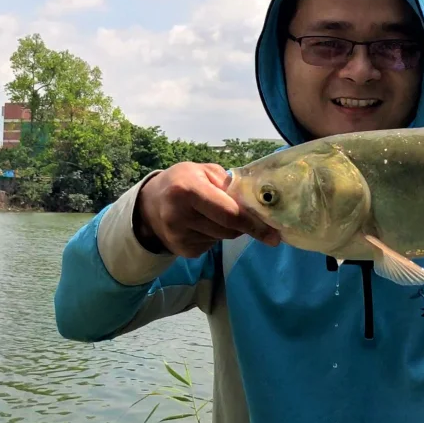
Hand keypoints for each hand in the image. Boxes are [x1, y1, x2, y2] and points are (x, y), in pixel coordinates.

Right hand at [134, 162, 281, 257]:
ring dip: (226, 228)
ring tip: (210, 213)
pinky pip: (212, 245)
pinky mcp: (182, 251)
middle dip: (242, 223)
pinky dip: (214, 235)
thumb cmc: (183, 181)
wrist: (149, 203)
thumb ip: (230, 185)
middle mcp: (180, 215)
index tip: (274, 236)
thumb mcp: (204, 171)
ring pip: (223, 238)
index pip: (230, 214)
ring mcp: (179, 237)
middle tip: (240, 213)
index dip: (254, 225)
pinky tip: (200, 224)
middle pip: (230, 230)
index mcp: (188, 190)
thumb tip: (259, 204)